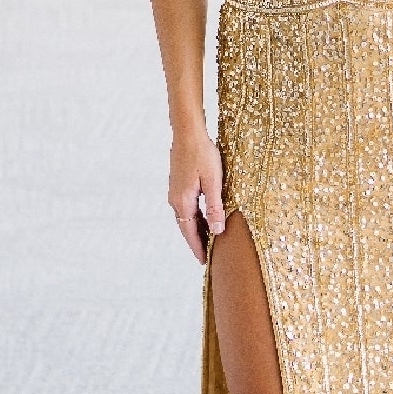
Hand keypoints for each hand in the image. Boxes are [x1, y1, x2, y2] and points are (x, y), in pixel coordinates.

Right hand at [168, 128, 225, 262]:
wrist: (188, 132)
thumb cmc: (202, 154)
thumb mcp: (214, 182)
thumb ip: (215, 207)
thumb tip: (217, 231)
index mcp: (183, 202)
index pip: (190, 232)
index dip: (198, 247)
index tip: (204, 261)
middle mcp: (175, 199)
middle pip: (186, 227)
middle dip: (196, 241)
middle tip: (207, 255)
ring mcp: (175, 191)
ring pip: (186, 217)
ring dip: (196, 228)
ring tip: (209, 239)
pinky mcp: (178, 184)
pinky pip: (186, 207)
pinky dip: (195, 216)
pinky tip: (204, 216)